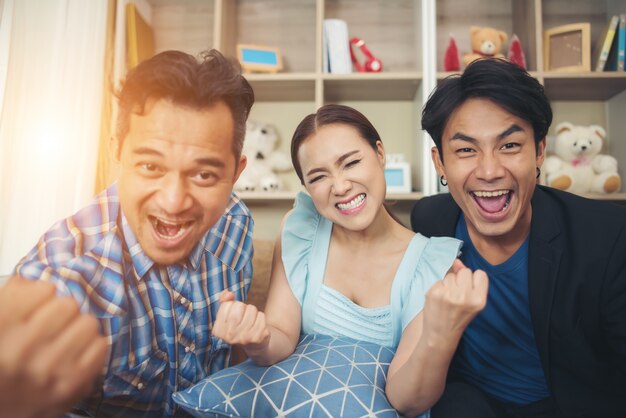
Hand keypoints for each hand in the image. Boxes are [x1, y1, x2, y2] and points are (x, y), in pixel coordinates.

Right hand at [0, 277, 107, 417]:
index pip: (44, 289)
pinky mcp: (71, 385)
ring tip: (64, 341)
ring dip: (79, 329)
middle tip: (52, 326)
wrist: (0, 408)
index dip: (43, 296)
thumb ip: (16, 295)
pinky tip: (75, 355)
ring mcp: (48, 368)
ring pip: (88, 323)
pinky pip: (100, 346)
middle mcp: (21, 347)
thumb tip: (43, 280)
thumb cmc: (3, 358)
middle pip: (69, 305)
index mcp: (0, 326)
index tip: (38, 307)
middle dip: (63, 313)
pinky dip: (92, 347)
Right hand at [212, 290, 270, 353]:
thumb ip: (224, 299)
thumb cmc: (237, 325)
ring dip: (253, 311)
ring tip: (250, 321)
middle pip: (239, 306)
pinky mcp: (257, 337)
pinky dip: (261, 317)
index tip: (233, 315)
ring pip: (252, 309)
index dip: (232, 305)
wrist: (253, 345)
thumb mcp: (227, 313)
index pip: (227, 305)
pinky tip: (257, 325)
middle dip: (243, 306)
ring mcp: (243, 338)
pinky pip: (261, 316)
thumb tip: (229, 294)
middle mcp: (229, 336)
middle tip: (244, 316)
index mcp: (218, 330)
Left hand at [422, 259, 487, 346]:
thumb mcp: (471, 301)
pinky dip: (439, 288)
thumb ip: (469, 281)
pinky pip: (439, 280)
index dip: (473, 280)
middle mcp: (465, 297)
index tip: (469, 291)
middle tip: (457, 296)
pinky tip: (439, 300)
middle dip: (460, 280)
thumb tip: (458, 262)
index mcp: (479, 300)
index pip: (480, 274)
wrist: (440, 334)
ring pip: (450, 275)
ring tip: (448, 299)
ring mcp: (448, 295)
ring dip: (448, 284)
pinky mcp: (434, 293)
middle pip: (465, 271)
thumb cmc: (458, 316)